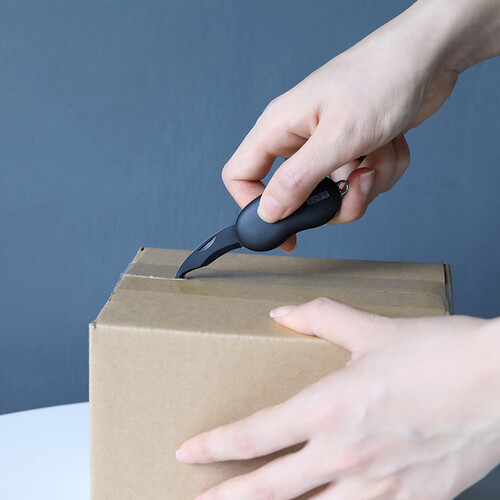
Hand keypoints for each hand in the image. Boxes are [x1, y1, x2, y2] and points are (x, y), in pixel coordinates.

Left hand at [177, 299, 499, 498]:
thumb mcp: (371, 329)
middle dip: (228, 497)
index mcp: (330, 408)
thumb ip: (319, 317)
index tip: (188, 451)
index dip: (214, 445)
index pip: (254, 434)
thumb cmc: (440, 355)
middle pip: (269, 488)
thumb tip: (282, 313)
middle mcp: (345, 454)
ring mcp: (378, 486)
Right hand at [221, 0, 499, 251]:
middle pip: (297, 195)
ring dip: (367, 183)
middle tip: (356, 188)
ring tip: (381, 152)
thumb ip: (299, 179)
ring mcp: (327, 144)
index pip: (240, 174)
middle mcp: (299, 138)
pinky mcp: (353, 148)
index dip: (253, 207)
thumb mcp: (338, 137)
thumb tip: (269, 212)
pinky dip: (383, 170)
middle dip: (335, 201)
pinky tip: (391, 145)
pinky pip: (361, 181)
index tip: (282, 230)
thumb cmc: (381, 79)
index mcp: (279, 127)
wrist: (428, 56)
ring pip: (336, 193)